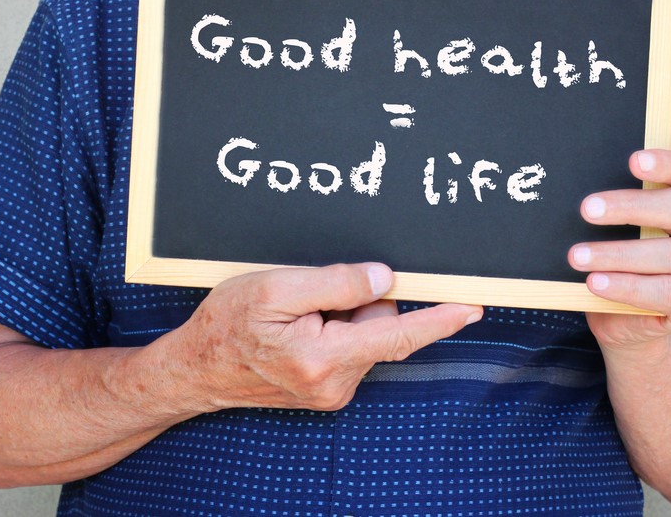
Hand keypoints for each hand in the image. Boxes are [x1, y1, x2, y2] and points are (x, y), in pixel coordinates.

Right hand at [157, 263, 482, 411]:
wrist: (196, 369)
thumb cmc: (228, 324)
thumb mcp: (276, 288)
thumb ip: (336, 282)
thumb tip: (386, 280)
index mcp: (326, 358)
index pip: (399, 334)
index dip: (440, 318)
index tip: (474, 307)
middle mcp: (337, 383)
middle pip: (380, 325)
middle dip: (358, 300)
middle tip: (311, 294)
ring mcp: (332, 390)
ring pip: (365, 334)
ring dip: (342, 315)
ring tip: (295, 314)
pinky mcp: (327, 389)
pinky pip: (350, 346)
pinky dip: (334, 329)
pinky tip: (298, 328)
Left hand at [569, 150, 670, 351]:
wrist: (630, 318)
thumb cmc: (626, 260)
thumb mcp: (627, 228)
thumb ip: (622, 205)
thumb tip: (588, 190)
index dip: (669, 164)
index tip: (634, 160)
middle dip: (632, 206)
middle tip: (588, 209)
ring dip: (618, 253)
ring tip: (578, 255)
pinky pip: (667, 292)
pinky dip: (627, 286)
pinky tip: (596, 282)